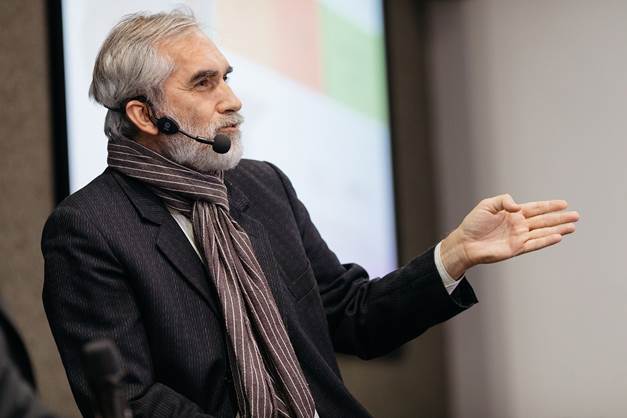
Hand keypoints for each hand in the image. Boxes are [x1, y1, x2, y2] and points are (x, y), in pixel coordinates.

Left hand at [440, 194, 578, 278]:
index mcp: (512, 213)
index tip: (564, 203)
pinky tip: (558, 237)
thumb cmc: (473, 224)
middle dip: (559, 217)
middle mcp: (518, 225)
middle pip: (543, 220)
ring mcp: (518, 237)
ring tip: (573, 226)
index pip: (535, 208)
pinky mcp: (516, 248)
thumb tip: (519, 207)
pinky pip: (535, 243)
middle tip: (576, 215)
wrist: (465, 243)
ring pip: (543, 232)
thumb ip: (504, 200)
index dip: (549, 206)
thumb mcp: (487, 205)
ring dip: (558, 229)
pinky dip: (546, 240)